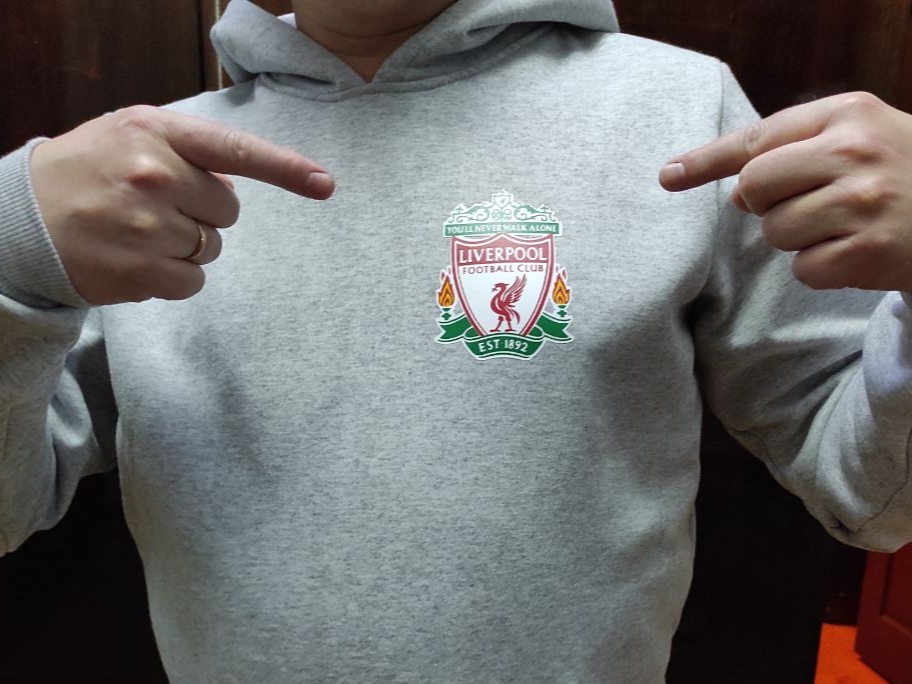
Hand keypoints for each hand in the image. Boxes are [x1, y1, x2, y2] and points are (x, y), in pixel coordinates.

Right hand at [30, 106, 334, 304]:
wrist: (20, 218)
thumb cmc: (87, 171)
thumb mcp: (130, 136)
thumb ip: (187, 149)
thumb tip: (235, 183)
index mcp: (155, 132)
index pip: (236, 151)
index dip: (286, 168)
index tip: (325, 184)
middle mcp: (155, 176)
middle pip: (228, 211)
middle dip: (202, 212)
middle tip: (156, 206)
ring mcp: (148, 226)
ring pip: (212, 248)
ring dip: (186, 245)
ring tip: (139, 232)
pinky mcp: (142, 271)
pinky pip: (194, 280)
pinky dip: (174, 275)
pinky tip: (137, 259)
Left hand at [659, 92, 911, 290]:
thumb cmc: (899, 172)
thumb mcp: (856, 137)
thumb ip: (793, 150)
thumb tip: (732, 190)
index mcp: (847, 113)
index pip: (756, 138)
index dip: (706, 160)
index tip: (669, 175)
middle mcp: (855, 152)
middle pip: (754, 188)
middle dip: (767, 204)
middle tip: (810, 202)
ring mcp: (863, 203)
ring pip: (774, 232)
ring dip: (796, 238)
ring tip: (841, 226)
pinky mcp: (867, 252)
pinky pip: (802, 270)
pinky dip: (820, 269)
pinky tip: (854, 250)